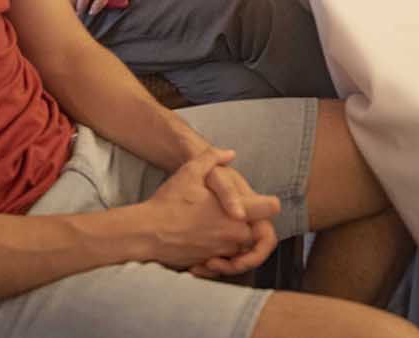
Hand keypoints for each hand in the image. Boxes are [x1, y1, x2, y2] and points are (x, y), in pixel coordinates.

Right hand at [144, 148, 279, 274]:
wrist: (146, 234)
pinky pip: (224, 260)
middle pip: (259, 231)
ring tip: (212, 224)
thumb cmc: (168, 203)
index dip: (268, 203)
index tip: (258, 201)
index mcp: (236, 214)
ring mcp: (223, 253)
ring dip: (234, 237)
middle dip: (248, 221)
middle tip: (230, 211)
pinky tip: (202, 238)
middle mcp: (235, 236)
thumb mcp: (190, 172)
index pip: (271, 208)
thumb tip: (229, 153)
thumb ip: (213, 158)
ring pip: (242, 247)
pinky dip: (220, 253)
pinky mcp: (210, 264)